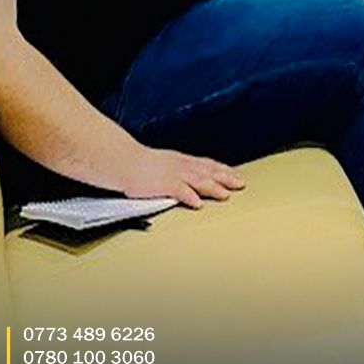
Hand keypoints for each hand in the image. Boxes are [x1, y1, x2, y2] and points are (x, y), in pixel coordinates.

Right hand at [119, 147, 244, 209]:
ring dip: (213, 187)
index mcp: (182, 160)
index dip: (223, 170)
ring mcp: (172, 174)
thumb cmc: (141, 164)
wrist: (123, 161)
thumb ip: (179, 169)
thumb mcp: (165, 162)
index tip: (236, 175)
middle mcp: (181, 165)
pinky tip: (198, 203)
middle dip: (226, 178)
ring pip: (198, 180)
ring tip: (225, 195)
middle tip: (240, 184)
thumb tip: (191, 177)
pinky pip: (178, 190)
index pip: (208, 165)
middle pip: (208, 172)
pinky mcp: (162, 183)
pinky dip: (189, 196)